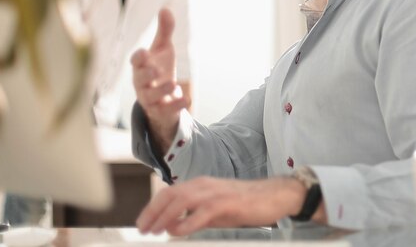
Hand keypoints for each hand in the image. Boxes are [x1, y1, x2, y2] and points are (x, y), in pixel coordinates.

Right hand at [131, 8, 188, 151]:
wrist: (165, 97)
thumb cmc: (160, 68)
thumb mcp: (164, 49)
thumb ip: (165, 31)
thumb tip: (165, 8)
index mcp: (142, 66)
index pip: (136, 62)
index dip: (138, 58)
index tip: (144, 52)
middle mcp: (142, 83)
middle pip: (138, 80)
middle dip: (145, 75)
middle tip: (155, 70)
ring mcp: (150, 99)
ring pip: (150, 98)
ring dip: (161, 91)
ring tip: (173, 84)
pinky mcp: (160, 111)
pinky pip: (165, 111)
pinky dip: (175, 106)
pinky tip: (187, 100)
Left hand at [136, 176, 306, 235]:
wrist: (273, 195)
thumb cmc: (245, 203)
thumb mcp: (216, 209)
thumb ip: (195, 215)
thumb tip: (175, 226)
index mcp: (200, 185)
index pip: (169, 192)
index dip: (153, 206)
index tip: (143, 221)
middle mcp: (203, 185)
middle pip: (170, 194)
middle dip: (152, 211)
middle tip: (143, 228)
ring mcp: (214, 192)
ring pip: (181, 200)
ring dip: (164, 216)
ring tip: (155, 230)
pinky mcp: (225, 203)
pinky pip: (200, 212)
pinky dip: (185, 223)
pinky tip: (177, 232)